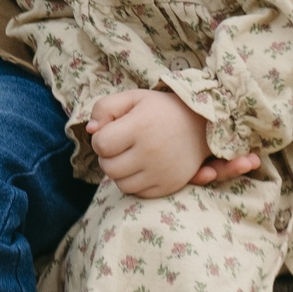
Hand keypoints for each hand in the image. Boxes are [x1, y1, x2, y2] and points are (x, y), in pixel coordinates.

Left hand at [86, 90, 218, 198]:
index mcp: (140, 127)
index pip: (101, 145)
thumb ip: (104, 108)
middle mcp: (151, 152)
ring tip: (131, 156)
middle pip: (108, 168)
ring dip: (120, 172)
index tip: (112, 132)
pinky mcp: (170, 185)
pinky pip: (138, 193)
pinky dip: (135, 183)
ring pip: (121, 184)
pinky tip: (143, 168)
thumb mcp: (133, 98)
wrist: (202, 124)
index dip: (100, 139)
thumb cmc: (161, 109)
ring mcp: (162, 172)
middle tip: (120, 146)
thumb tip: (90, 130)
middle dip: (107, 157)